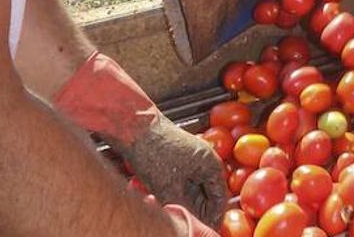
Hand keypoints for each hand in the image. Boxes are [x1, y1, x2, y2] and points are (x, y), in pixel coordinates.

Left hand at [52, 52, 227, 225]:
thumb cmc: (154, 152)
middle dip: (198, 212)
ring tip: (176, 216)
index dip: (214, 217)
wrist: (133, 128)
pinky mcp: (177, 159)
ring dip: (186, 204)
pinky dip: (176, 195)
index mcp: (210, 164)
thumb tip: (192, 225)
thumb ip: (184, 210)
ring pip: (193, 189)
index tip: (206, 231)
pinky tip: (165, 204)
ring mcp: (191, 158)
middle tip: (189, 226)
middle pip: (207, 194)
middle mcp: (204, 160)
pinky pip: (182, 183)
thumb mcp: (169, 189)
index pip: (220, 197)